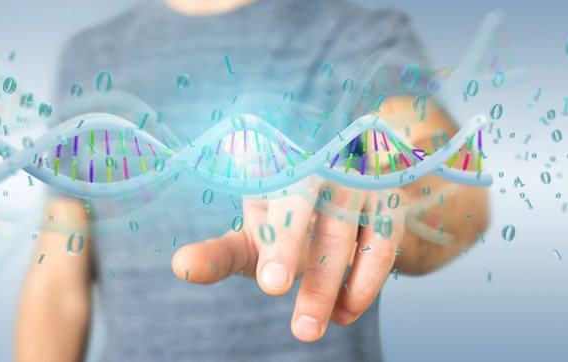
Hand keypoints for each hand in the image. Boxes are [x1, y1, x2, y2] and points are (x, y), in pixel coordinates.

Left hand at [171, 177, 405, 341]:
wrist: (356, 195)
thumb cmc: (290, 218)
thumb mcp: (255, 234)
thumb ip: (220, 253)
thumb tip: (180, 267)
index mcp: (274, 164)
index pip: (258, 181)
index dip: (252, 215)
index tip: (251, 261)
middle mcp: (314, 162)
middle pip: (301, 196)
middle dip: (286, 243)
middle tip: (271, 287)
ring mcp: (354, 180)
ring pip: (340, 229)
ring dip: (325, 282)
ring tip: (306, 330)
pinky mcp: (388, 203)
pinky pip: (381, 244)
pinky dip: (363, 282)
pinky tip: (343, 314)